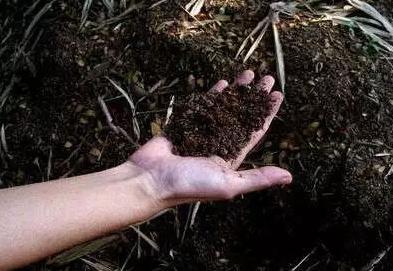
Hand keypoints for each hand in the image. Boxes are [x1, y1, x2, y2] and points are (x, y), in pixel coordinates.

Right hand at [129, 70, 291, 204]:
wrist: (149, 180)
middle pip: (242, 115)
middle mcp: (218, 144)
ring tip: (248, 74)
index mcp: (231, 158)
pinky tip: (222, 84)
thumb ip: (257, 178)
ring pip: (223, 108)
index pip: (255, 132)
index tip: (277, 95)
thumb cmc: (188, 185)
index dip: (267, 114)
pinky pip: (203, 107)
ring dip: (237, 92)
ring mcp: (202, 133)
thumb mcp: (228, 183)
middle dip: (255, 97)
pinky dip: (212, 96)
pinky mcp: (186, 125)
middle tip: (267, 78)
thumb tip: (288, 177)